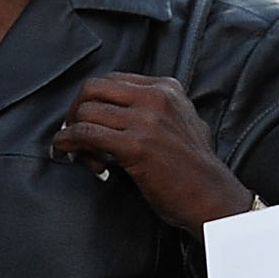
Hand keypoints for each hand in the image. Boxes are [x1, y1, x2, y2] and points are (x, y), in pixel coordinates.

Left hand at [50, 73, 252, 231]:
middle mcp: (156, 97)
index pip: (111, 80)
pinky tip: (66, 152)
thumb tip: (119, 114)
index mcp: (167, 88)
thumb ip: (157, 110)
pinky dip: (67, 142)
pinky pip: (85, 134)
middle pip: (93, 89)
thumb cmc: (196, 170)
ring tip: (79, 154)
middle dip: (74, 110)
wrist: (212, 197)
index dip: (91, 101)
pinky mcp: (136, 146)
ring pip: (86, 112)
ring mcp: (146, 120)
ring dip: (72, 133)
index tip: (85, 121)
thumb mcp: (184, 123)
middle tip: (72, 132)